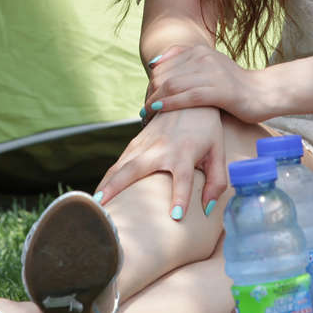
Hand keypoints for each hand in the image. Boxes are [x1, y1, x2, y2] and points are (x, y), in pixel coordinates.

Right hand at [96, 106, 226, 219]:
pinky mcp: (137, 142)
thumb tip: (207, 209)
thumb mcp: (218, 152)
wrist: (188, 95)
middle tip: (103, 206)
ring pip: (120, 166)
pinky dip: (108, 178)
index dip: (181, 197)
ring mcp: (145, 144)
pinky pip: (119, 162)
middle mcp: (161, 148)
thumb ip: (217, 182)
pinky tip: (100, 193)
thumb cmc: (206, 129)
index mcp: (184, 152)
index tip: (175, 216)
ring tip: (94, 204)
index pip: (183, 178)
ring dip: (106, 183)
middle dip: (117, 188)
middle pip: (135, 169)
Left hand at [144, 44, 271, 124]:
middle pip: (165, 74)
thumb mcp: (209, 68)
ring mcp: (212, 73)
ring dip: (155, 100)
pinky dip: (170, 104)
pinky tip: (159, 110)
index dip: (150, 82)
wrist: (265, 92)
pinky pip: (188, 96)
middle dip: (150, 92)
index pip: (164, 64)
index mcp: (199, 51)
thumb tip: (155, 66)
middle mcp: (204, 58)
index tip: (146, 97)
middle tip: (143, 108)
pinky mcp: (220, 90)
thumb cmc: (234, 86)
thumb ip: (186, 65)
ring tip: (146, 113)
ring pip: (173, 85)